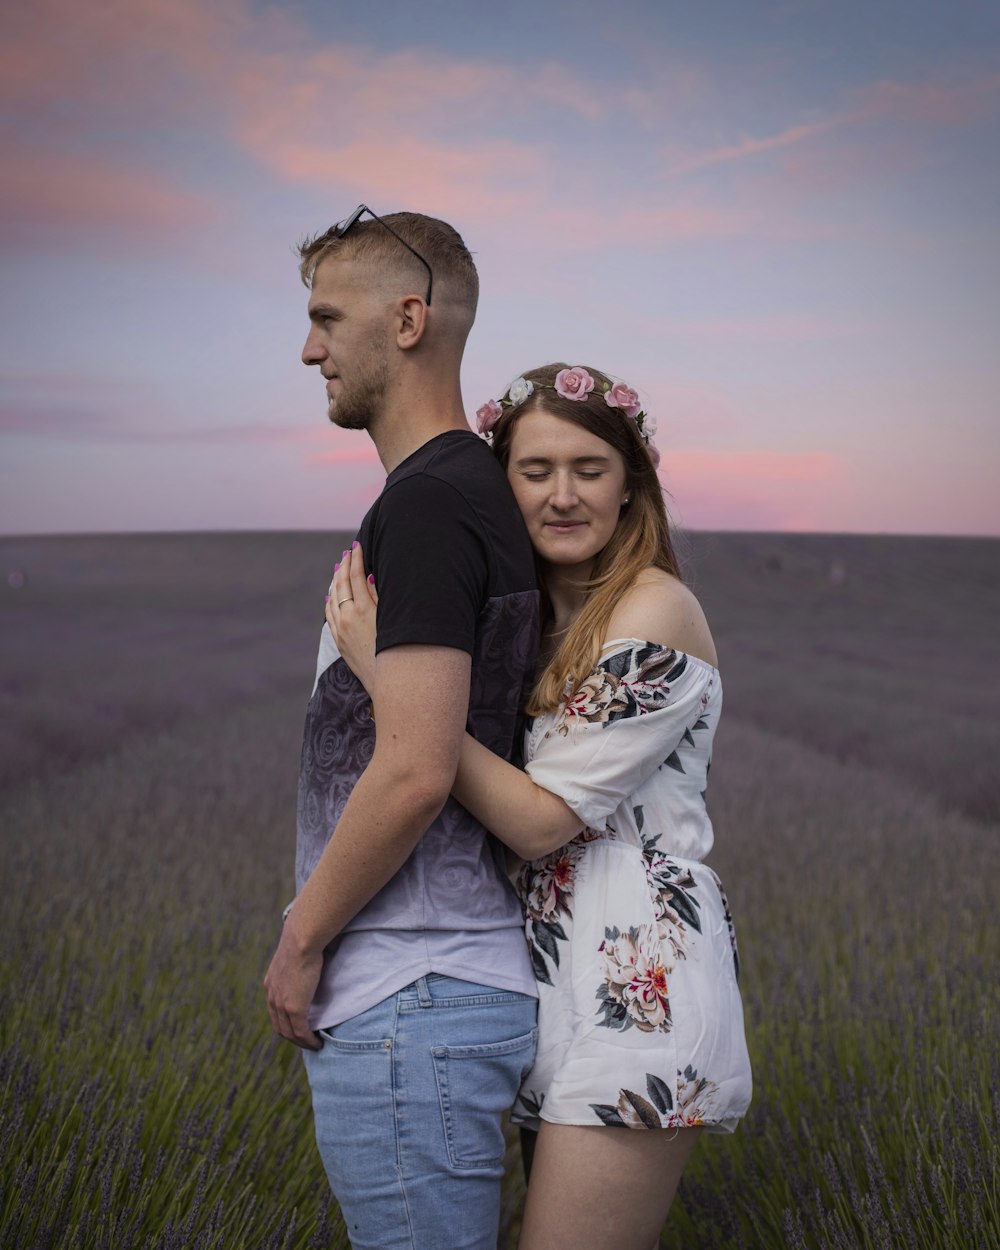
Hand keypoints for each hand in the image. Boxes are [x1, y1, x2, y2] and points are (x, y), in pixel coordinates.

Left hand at [263, 914, 323, 1049]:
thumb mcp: (294, 954)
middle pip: (280, 1027)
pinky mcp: (294, 1008)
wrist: (301, 940)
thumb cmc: (304, 939)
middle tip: (308, 1040)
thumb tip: (311, 955)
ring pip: (290, 1033)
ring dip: (302, 1042)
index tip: (299, 1026)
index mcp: (270, 984)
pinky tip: (318, 1042)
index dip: (286, 1022)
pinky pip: (301, 1032)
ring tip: (315, 1044)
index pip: (275, 1011)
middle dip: (293, 1037)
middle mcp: (272, 997)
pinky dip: (310, 1041)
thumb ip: (297, 961)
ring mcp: (281, 1004)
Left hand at [326, 543, 378, 692]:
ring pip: (333, 598)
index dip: (356, 559)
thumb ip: (378, 597)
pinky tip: (330, 594)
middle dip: (344, 565)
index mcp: (364, 609)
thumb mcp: (391, 618)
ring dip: (335, 581)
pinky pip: (329, 615)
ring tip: (338, 568)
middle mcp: (348, 617)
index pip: (356, 576)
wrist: (389, 680)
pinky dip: (329, 601)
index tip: (356, 546)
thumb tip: (366, 578)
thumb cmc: (397, 648)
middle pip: (342, 584)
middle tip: (347, 553)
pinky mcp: (338, 641)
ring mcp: (340, 630)